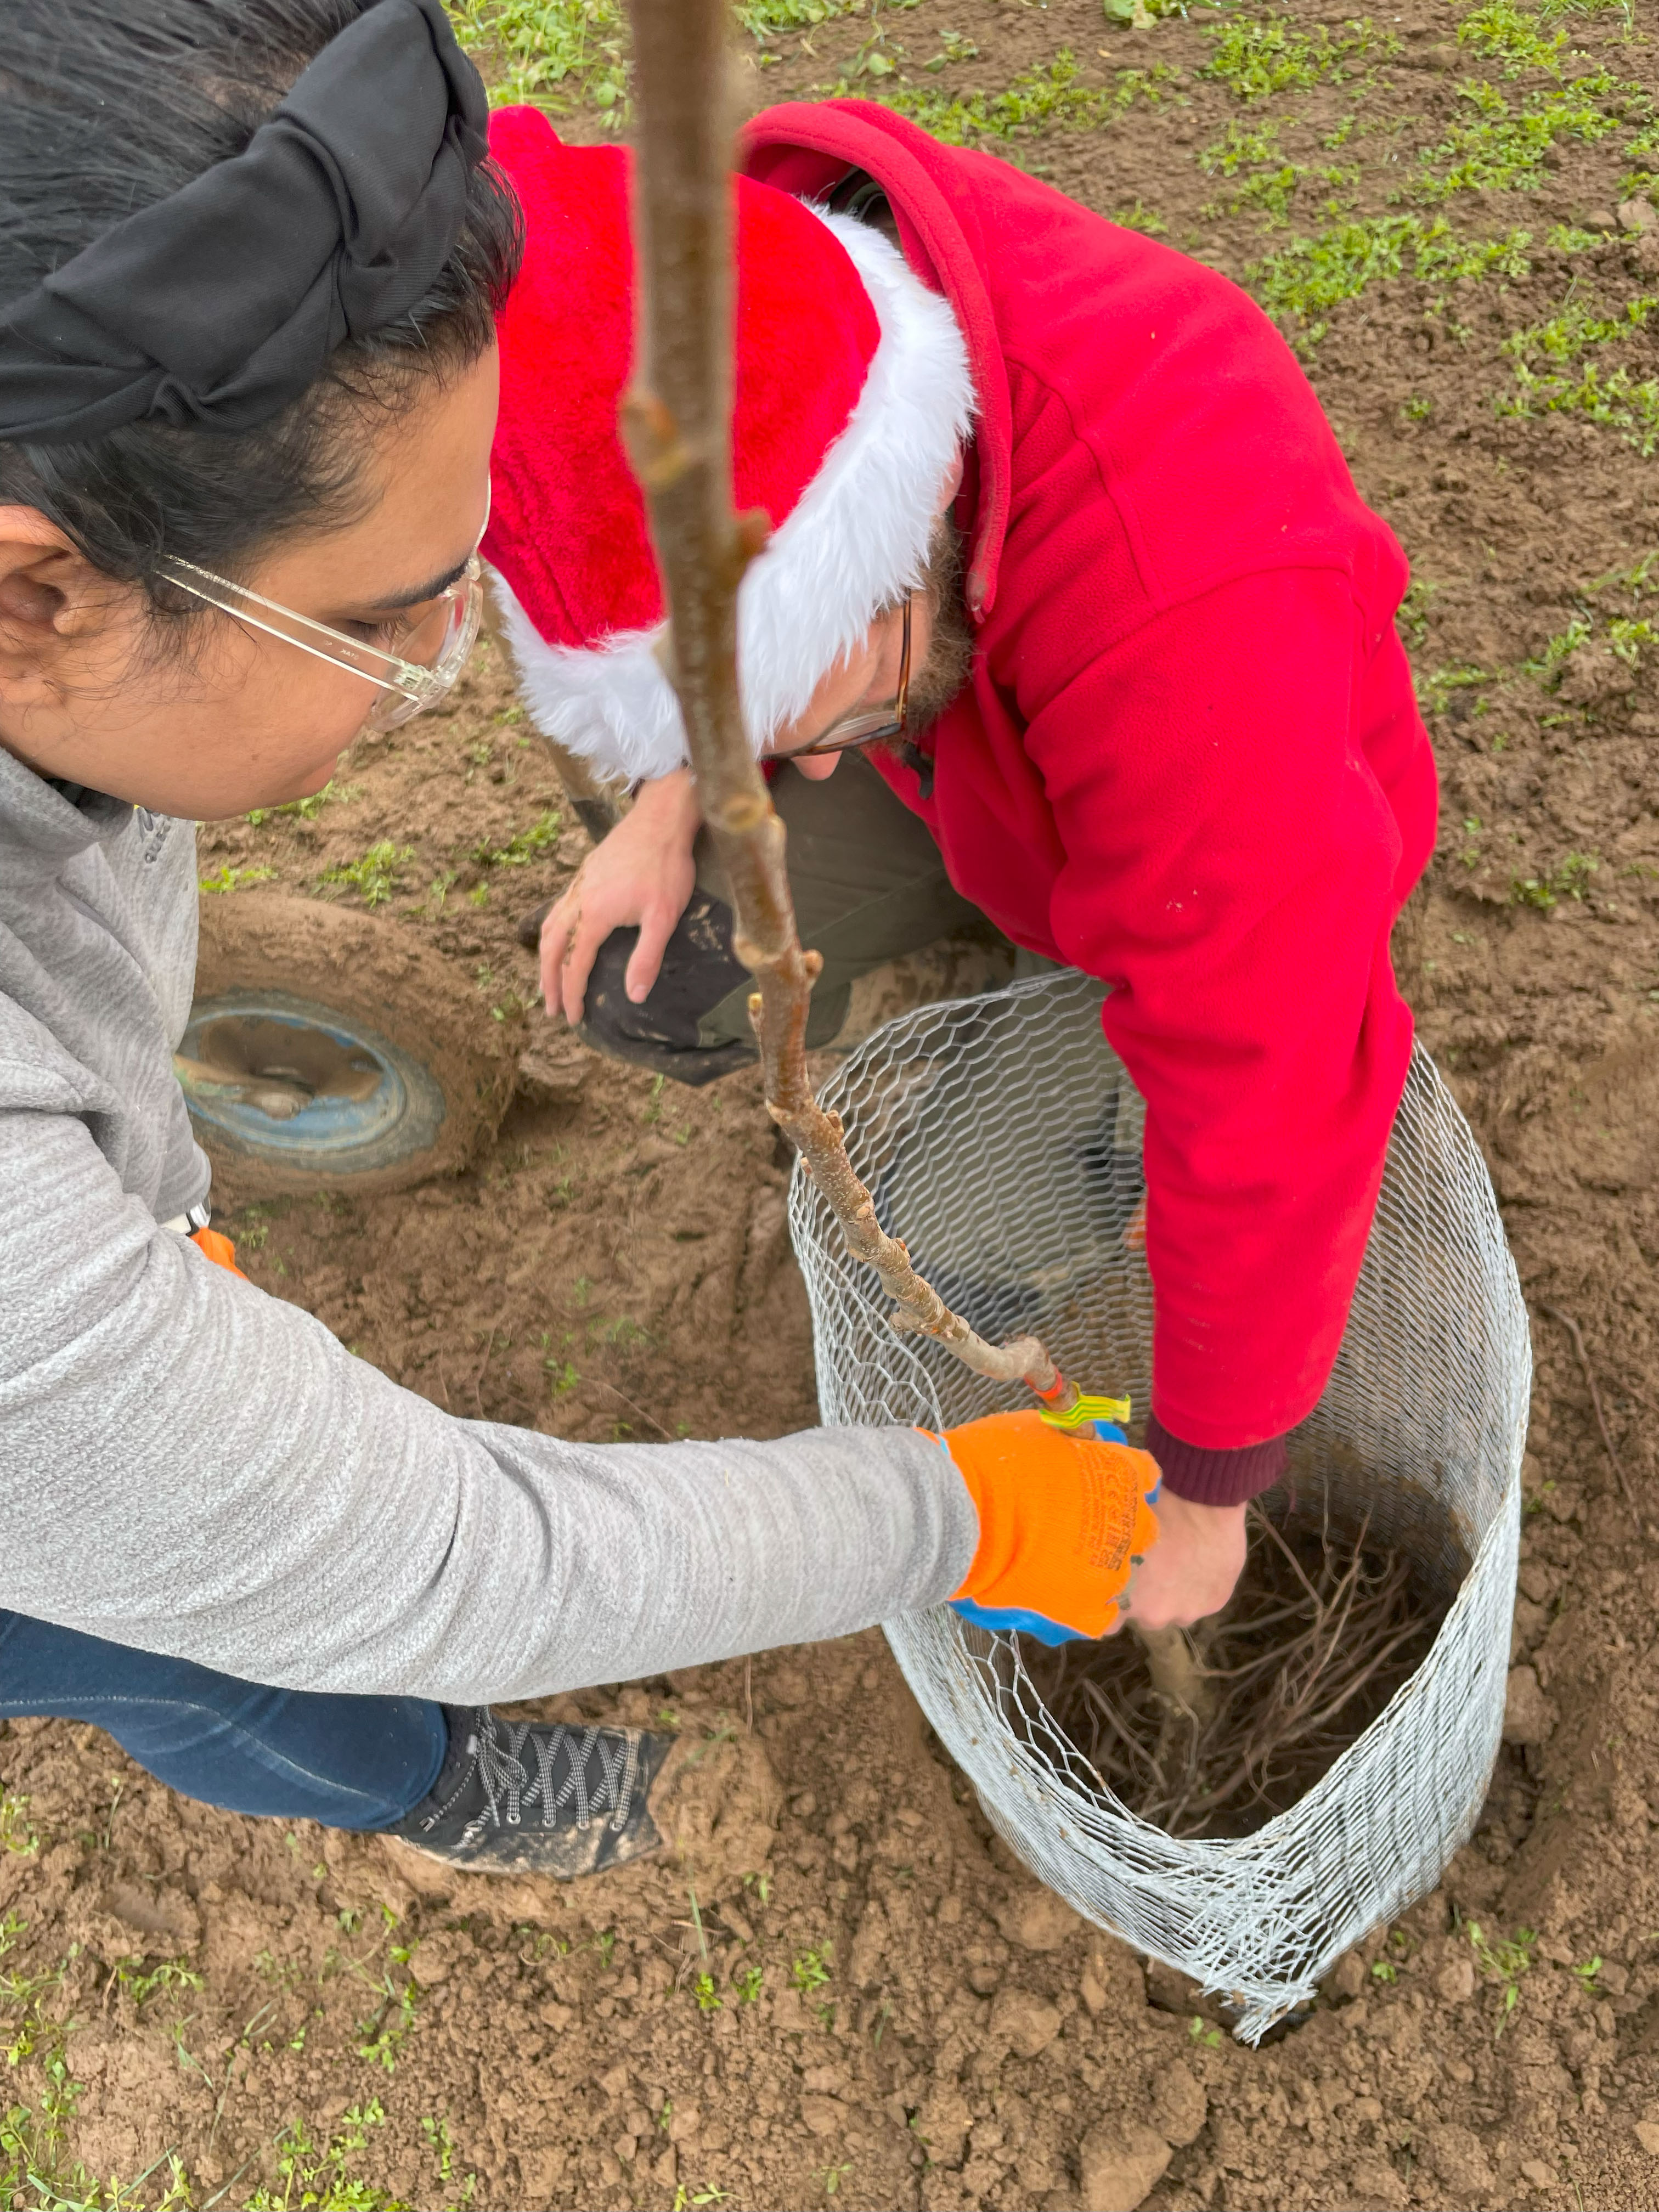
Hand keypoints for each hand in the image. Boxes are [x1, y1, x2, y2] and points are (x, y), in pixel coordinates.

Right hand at [540, 770, 700, 1022]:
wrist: (661, 818)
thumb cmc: (666, 867)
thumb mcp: (663, 917)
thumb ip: (647, 958)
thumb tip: (635, 996)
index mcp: (595, 915)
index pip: (576, 964)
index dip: (573, 994)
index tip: (573, 1017)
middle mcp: (578, 900)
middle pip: (551, 948)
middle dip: (549, 981)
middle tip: (551, 1008)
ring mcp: (578, 885)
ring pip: (549, 926)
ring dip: (545, 957)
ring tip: (547, 979)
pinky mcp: (585, 874)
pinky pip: (557, 909)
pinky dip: (551, 931)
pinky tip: (561, 936)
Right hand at [934, 1409, 1161, 1644]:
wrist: (963, 1512)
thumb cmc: (994, 1463)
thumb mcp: (1041, 1433)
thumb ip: (1071, 1443)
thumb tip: (1076, 1443)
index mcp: (1122, 1473)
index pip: (1146, 1475)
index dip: (1120, 1479)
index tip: (1099, 1482)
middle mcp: (1128, 1523)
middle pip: (1143, 1528)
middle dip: (1117, 1527)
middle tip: (1077, 1525)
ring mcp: (1109, 1570)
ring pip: (1122, 1573)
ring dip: (1098, 1568)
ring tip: (1059, 1564)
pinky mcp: (1085, 1610)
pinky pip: (1103, 1616)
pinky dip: (1085, 1609)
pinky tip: (1060, 1597)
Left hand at [1118, 1490, 1246, 1631]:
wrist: (1201, 1503)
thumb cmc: (1151, 1511)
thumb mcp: (1120, 1538)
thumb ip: (1116, 1568)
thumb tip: (1108, 1570)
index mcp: (1123, 1598)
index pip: (1107, 1624)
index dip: (1111, 1608)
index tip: (1112, 1592)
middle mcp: (1154, 1614)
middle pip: (1144, 1616)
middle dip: (1145, 1599)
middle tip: (1150, 1569)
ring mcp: (1187, 1611)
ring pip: (1176, 1612)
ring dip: (1174, 1596)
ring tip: (1178, 1565)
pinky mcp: (1214, 1603)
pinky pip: (1202, 1602)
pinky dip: (1200, 1589)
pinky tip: (1200, 1562)